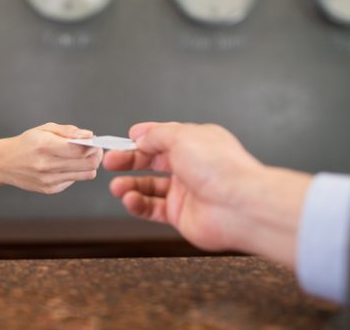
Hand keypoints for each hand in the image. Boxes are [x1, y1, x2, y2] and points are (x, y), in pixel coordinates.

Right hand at [0, 123, 101, 193]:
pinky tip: (66, 165)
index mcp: (45, 145)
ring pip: (86, 174)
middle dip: (96, 155)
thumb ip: (69, 131)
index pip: (81, 149)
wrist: (4, 163)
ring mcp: (49, 180)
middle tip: (94, 149)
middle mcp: (47, 165)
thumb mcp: (45, 129)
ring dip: (89, 165)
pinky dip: (76, 172)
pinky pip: (74, 180)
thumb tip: (88, 135)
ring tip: (82, 157)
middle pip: (88, 164)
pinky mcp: (50, 189)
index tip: (94, 141)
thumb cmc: (26, 143)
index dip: (93, 145)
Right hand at [103, 122, 310, 267]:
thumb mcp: (182, 136)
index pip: (163, 137)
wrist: (238, 206)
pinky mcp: (181, 215)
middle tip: (110, 162)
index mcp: (196, 142)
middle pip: (153, 161)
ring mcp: (186, 191)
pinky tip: (130, 200)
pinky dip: (139, 204)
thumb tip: (140, 136)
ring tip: (116, 187)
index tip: (123, 140)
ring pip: (150, 187)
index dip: (142, 138)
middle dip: (129, 161)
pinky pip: (153, 208)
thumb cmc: (220, 169)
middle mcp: (191, 165)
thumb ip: (157, 135)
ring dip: (130, 185)